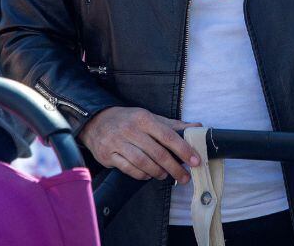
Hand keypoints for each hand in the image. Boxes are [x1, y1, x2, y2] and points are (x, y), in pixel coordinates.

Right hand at [79, 106, 201, 182]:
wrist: (96, 122)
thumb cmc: (128, 120)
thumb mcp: (150, 118)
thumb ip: (173, 125)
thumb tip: (197, 127)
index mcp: (144, 118)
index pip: (168, 135)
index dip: (183, 149)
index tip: (195, 161)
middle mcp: (131, 129)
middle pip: (157, 152)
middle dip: (174, 167)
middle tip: (184, 177)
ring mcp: (118, 142)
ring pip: (143, 162)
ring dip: (158, 172)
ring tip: (165, 176)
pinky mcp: (109, 155)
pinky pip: (128, 168)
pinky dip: (141, 174)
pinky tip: (148, 175)